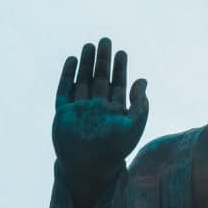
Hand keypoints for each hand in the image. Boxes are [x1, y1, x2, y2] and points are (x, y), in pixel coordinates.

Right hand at [52, 38, 148, 181]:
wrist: (89, 166)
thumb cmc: (114, 149)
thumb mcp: (134, 126)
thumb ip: (140, 104)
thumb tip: (143, 81)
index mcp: (114, 111)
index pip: (118, 85)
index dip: (120, 68)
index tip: (122, 52)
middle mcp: (97, 108)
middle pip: (100, 78)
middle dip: (103, 60)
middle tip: (105, 41)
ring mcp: (80, 109)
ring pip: (83, 81)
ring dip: (86, 64)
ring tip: (89, 46)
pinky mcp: (64, 113)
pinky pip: (64, 90)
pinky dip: (68, 75)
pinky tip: (72, 61)